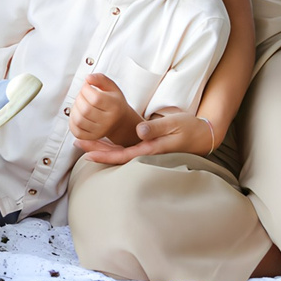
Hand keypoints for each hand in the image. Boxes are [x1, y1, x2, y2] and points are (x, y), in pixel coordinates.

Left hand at [67, 73, 140, 147]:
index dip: (86, 89)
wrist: (119, 121)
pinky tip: (77, 114)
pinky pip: (76, 131)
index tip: (86, 86)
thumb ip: (100, 79)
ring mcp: (100, 131)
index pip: (95, 98)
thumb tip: (88, 78)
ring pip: (79, 120)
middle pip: (85, 110)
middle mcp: (108, 121)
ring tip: (79, 104)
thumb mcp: (111, 87)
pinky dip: (72, 121)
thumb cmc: (114, 102)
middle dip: (79, 98)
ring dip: (74, 109)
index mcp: (115, 106)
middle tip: (82, 95)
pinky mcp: (92, 137)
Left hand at [78, 105, 215, 165]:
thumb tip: (139, 130)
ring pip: (120, 152)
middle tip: (77, 143)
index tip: (87, 152)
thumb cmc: (189, 128)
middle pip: (117, 156)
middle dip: (97, 150)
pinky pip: (127, 148)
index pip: (123, 155)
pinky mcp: (148, 147)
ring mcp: (147, 151)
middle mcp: (146, 152)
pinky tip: (103, 142)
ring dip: (103, 148)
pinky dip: (113, 145)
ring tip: (84, 142)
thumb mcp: (174, 124)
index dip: (104, 155)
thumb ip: (157, 127)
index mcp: (151, 149)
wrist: (203, 135)